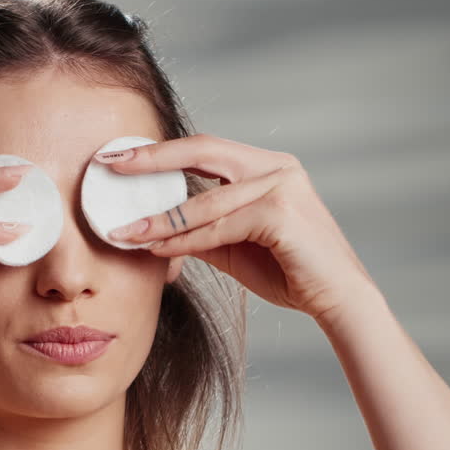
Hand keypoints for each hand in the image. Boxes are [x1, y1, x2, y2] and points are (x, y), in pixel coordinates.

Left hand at [99, 133, 376, 322]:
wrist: (338, 300)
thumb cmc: (291, 272)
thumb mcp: (236, 245)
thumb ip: (202, 230)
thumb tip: (155, 230)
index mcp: (267, 166)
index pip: (206, 149)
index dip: (163, 152)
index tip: (122, 158)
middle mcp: (277, 167)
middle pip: (204, 151)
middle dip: (154, 159)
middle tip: (111, 166)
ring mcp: (282, 186)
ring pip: (206, 200)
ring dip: (161, 219)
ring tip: (125, 231)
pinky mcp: (282, 214)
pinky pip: (220, 227)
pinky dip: (186, 240)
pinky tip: (158, 249)